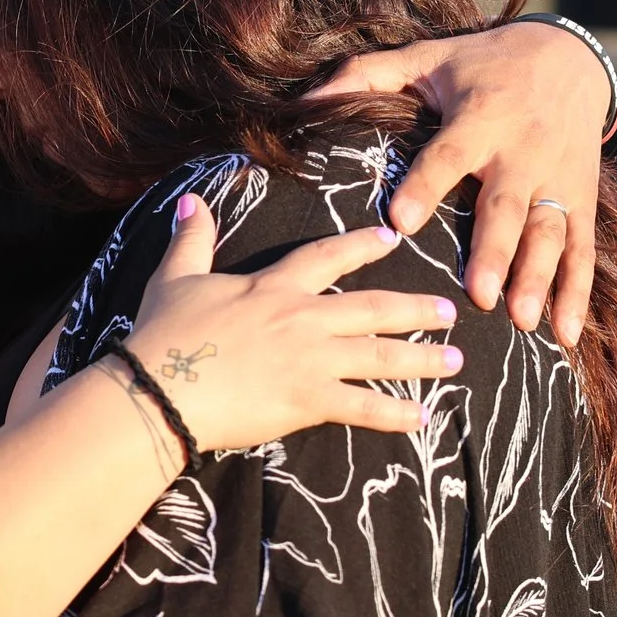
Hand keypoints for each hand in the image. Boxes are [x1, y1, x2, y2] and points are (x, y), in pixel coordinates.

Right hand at [121, 193, 460, 451]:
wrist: (159, 387)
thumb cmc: (162, 333)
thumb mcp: (174, 278)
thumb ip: (191, 240)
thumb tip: (190, 200)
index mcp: (272, 286)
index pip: (327, 257)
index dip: (361, 247)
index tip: (392, 240)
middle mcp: (302, 318)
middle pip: (373, 308)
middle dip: (415, 309)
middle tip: (449, 312)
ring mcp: (309, 359)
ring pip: (380, 354)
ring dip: (422, 358)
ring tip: (456, 360)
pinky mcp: (307, 399)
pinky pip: (362, 406)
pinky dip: (395, 413)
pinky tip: (423, 417)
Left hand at [307, 19, 606, 344]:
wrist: (569, 57)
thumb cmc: (482, 64)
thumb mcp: (427, 58)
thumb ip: (367, 75)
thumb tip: (306, 98)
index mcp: (479, 117)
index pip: (449, 155)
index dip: (425, 186)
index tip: (399, 222)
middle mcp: (522, 150)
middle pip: (505, 206)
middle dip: (494, 251)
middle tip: (477, 295)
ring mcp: (556, 178)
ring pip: (549, 232)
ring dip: (538, 277)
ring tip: (523, 321)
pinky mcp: (581, 198)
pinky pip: (582, 248)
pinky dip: (578, 291)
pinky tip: (567, 333)